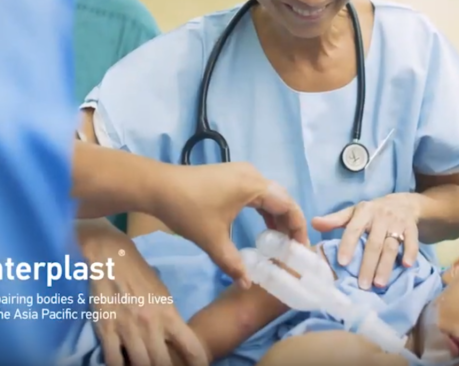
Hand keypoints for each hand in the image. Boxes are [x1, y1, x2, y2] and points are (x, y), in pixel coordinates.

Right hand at [76, 220, 208, 365]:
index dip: (198, 363)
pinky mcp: (106, 329)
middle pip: (164, 363)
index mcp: (169, 314)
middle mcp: (151, 324)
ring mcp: (128, 328)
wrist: (110, 258)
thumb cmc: (139, 275)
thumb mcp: (163, 295)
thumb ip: (169, 319)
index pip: (191, 347)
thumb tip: (175, 340)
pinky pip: (113, 359)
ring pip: (141, 364)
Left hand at [152, 162, 308, 288]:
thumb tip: (248, 284)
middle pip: (282, 199)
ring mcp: (242, 173)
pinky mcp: (232, 176)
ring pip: (270, 196)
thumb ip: (233, 263)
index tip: (301, 250)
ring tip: (281, 242)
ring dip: (277, 217)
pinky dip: (264, 210)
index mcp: (254, 186)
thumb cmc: (187, 210)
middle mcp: (253, 175)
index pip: (288, 206)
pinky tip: (263, 228)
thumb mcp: (212, 240)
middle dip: (290, 224)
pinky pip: (258, 193)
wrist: (158, 187)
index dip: (298, 228)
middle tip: (293, 249)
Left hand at [311, 193, 420, 289]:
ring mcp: (397, 223)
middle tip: (362, 285)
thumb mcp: (354, 213)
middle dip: (368, 265)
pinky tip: (406, 266)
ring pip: (391, 246)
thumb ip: (335, 220)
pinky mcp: (412, 228)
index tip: (342, 262)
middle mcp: (381, 217)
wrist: (403, 203)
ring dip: (386, 266)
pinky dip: (410, 253)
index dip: (347, 245)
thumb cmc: (372, 212)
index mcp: (363, 212)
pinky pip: (412, 241)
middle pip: (374, 243)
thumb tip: (314, 223)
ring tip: (379, 284)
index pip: (353, 229)